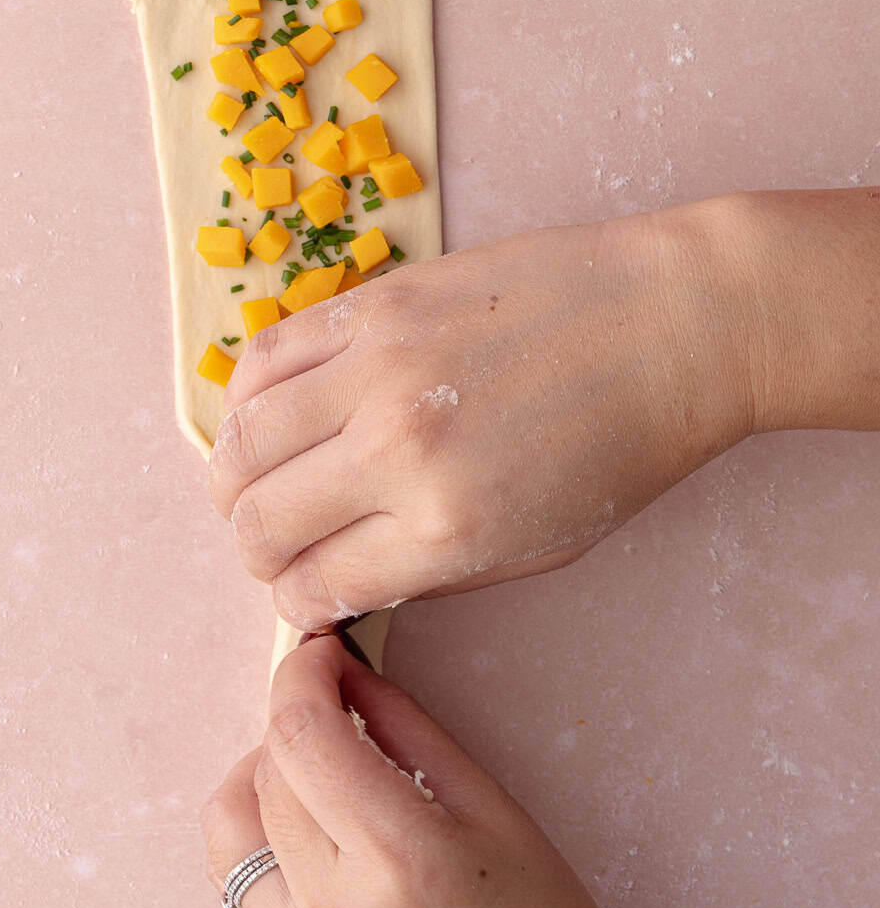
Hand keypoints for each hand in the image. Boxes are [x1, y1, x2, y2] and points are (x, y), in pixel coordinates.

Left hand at [201, 634, 652, 907]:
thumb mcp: (497, 814)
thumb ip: (409, 731)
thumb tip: (345, 671)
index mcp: (406, 860)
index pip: (303, 735)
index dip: (302, 673)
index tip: (323, 649)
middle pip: (268, 771)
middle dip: (295, 716)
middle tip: (339, 697)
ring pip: (234, 822)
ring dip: (265, 772)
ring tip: (322, 767)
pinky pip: (238, 878)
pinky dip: (256, 831)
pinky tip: (306, 824)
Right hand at [209, 197, 758, 629]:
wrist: (675, 323)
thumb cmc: (622, 446)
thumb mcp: (539, 548)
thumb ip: (430, 573)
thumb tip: (345, 578)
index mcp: (446, 531)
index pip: (313, 587)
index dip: (296, 604)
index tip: (304, 595)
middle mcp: (397, 452)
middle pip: (261, 522)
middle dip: (255, 554)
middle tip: (272, 550)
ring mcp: (378, 369)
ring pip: (242, 441)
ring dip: (230, 481)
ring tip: (249, 488)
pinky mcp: (375, 304)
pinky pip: (265, 357)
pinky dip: (244, 400)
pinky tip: (265, 418)